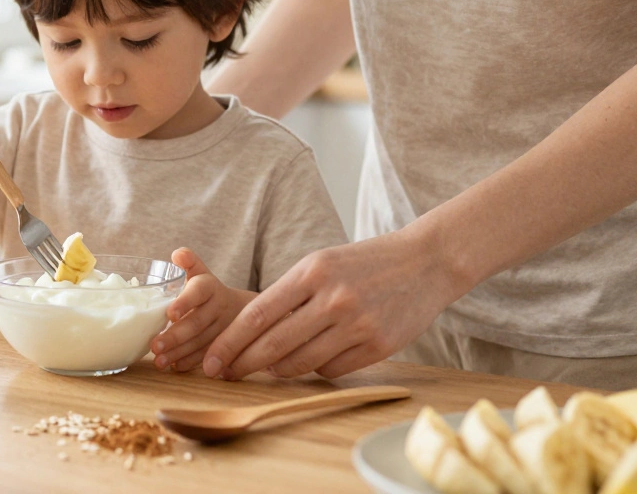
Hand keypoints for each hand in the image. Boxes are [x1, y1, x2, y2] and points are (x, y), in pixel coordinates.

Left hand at [150, 248, 255, 371]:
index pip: (198, 292)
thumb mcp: (199, 271)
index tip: (170, 314)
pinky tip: (173, 367)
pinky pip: (206, 356)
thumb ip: (189, 261)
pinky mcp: (223, 346)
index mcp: (210, 286)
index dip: (185, 302)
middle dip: (176, 335)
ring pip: (201, 342)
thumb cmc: (204, 289)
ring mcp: (223, 328)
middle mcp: (218, 307)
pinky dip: (189, 362)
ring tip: (159, 361)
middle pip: (197, 322)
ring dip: (179, 353)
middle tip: (154, 345)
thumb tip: (178, 254)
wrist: (236, 309)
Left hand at [200, 227, 466, 380]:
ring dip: (279, 369)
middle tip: (224, 374)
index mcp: (312, 272)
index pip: (256, 315)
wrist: (426, 262)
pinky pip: (331, 371)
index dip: (229, 343)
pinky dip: (316, 369)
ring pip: (300, 364)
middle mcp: (333, 299)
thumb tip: (250, 337)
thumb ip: (288, 295)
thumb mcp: (320, 263)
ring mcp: (358, 325)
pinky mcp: (379, 347)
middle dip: (242, 364)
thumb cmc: (363, 263)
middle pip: (273, 345)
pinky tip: (314, 358)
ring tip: (270, 365)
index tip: (211, 361)